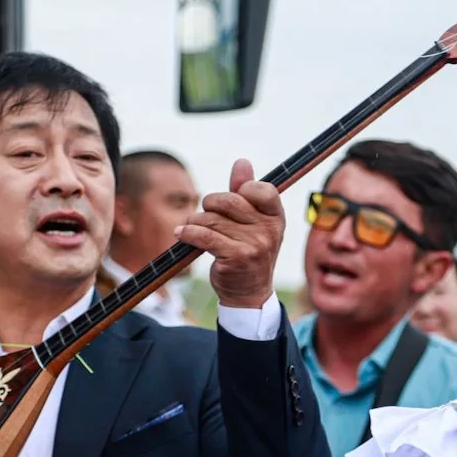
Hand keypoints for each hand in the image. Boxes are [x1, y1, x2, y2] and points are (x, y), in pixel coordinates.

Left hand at [175, 158, 284, 308]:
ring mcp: (254, 244)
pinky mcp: (236, 257)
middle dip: (211, 204)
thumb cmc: (248, 252)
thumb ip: (246, 192)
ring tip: (189, 228)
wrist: (249, 294)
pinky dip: (187, 233)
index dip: (242, 189)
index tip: (233, 201)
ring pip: (213, 219)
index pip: (261, 188)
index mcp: (276, 217)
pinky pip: (204, 236)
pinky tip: (181, 234)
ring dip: (195, 221)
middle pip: (230, 201)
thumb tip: (242, 162)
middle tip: (205, 214)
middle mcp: (269, 230)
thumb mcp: (253, 222)